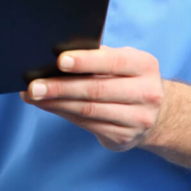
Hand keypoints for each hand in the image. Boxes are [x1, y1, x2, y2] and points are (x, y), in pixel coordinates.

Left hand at [20, 45, 167, 151]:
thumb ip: (98, 54)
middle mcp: (146, 93)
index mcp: (144, 66)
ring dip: (56, 103)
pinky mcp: (124, 137)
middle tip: (33, 85)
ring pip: (88, 110)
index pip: (113, 62)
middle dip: (60, 87)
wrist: (158, 113)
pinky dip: (62, 113)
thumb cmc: (128, 77)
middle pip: (96, 90)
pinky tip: (46, 106)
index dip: (85, 61)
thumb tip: (56, 52)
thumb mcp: (123, 60)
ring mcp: (138, 119)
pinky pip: (87, 125)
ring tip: (32, 96)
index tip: (59, 60)